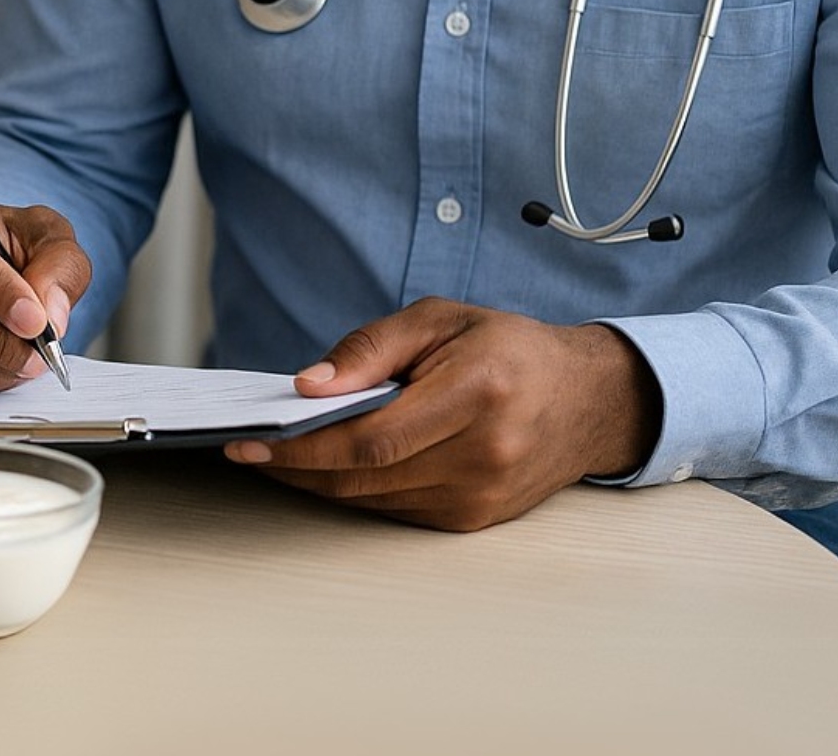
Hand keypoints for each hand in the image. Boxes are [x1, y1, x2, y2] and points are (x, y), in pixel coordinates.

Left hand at [224, 298, 659, 530]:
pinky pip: (398, 510)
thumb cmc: (508, 349)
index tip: (251, 443)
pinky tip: (327, 470)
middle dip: (298, 467)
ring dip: (320, 483)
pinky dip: (356, 492)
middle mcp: (485, 453)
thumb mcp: (439, 319)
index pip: (371, 437)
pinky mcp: (478, 518)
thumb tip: (307, 386)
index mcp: (477, 392)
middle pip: (367, 475)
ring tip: (276, 457)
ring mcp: (484, 494)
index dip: (304, 446)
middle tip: (249, 450)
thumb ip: (370, 349)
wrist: (589, 399)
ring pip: (376, 500)